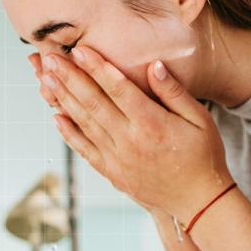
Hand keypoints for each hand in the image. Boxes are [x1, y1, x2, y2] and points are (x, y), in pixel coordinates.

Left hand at [29, 45, 234, 220]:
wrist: (199, 200)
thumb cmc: (204, 155)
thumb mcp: (200, 119)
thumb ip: (174, 92)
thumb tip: (153, 65)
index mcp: (152, 123)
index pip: (118, 89)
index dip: (97, 67)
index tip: (79, 49)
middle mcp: (130, 140)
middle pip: (93, 103)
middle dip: (70, 78)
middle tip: (50, 57)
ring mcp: (118, 159)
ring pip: (85, 123)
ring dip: (63, 99)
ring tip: (46, 79)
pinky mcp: (113, 172)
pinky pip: (85, 150)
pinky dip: (69, 133)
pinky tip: (56, 116)